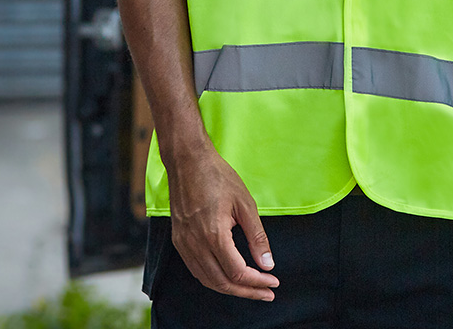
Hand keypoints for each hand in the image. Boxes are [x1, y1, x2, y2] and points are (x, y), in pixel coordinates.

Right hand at [167, 138, 279, 300]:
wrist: (188, 160)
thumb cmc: (218, 177)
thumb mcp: (245, 203)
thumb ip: (256, 236)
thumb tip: (267, 264)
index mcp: (214, 235)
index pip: (237, 272)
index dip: (257, 282)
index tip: (273, 283)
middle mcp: (195, 244)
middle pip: (222, 283)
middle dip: (247, 291)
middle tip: (266, 292)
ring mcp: (184, 244)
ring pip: (207, 280)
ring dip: (230, 288)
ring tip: (251, 288)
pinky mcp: (178, 240)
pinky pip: (196, 269)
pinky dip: (213, 278)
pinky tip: (227, 275)